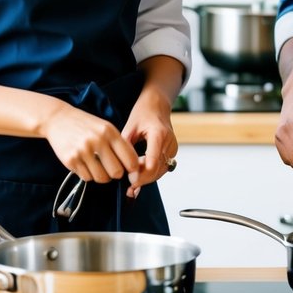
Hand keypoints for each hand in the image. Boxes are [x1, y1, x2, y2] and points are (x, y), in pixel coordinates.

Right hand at [40, 100, 140, 185]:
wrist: (58, 119)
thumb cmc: (85, 124)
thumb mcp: (105, 127)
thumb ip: (118, 144)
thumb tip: (132, 165)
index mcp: (109, 132)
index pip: (129, 158)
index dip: (132, 168)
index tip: (129, 169)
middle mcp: (97, 141)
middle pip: (116, 172)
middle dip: (116, 174)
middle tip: (112, 169)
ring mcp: (83, 151)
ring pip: (101, 178)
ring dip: (102, 176)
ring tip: (98, 167)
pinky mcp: (71, 160)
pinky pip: (86, 177)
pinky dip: (88, 174)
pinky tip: (86, 164)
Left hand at [121, 83, 178, 197]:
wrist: (157, 105)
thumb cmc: (143, 113)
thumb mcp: (129, 127)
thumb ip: (126, 148)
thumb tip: (121, 168)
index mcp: (159, 133)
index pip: (153, 159)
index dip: (143, 173)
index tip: (131, 181)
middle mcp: (169, 142)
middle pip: (157, 169)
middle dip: (142, 179)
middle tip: (128, 187)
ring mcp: (172, 148)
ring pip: (160, 171)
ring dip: (146, 178)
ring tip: (131, 185)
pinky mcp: (172, 152)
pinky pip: (162, 167)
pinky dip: (151, 174)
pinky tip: (139, 178)